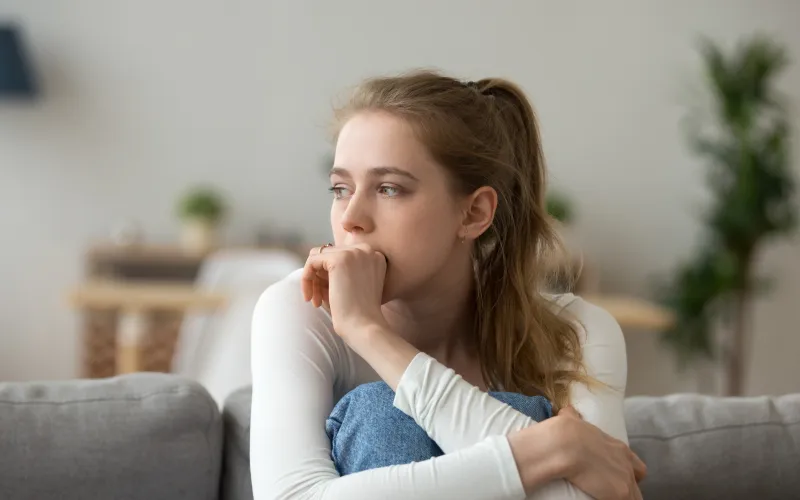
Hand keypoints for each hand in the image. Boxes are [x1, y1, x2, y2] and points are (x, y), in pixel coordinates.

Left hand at [302, 243, 387, 338]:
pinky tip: (310, 297)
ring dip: (314, 279)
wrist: (364, 327)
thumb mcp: (354, 287)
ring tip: (315, 301)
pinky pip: (312, 260)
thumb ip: (342, 272)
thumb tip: (316, 262)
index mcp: (374, 256)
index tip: (326, 295)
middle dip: (320, 278)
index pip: (342, 255)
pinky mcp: (340, 258)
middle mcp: (367, 249)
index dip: (330, 276)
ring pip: (319, 257)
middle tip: (318, 300)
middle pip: (330, 255)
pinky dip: (306, 278)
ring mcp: (354, 252)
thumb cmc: (358, 314)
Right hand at [508, 406, 645, 499]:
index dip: (630, 474)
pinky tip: (599, 499)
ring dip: (623, 497)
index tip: (617, 478)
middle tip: (609, 490)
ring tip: (604, 496)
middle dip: (627, 489)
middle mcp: (626, 464)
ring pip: (634, 497)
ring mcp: (626, 479)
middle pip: (637, 484)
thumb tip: (567, 411)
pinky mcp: (620, 493)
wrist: (564, 443)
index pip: (637, 467)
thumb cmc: (565, 431)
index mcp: (618, 448)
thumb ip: (574, 417)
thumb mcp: (573, 420)